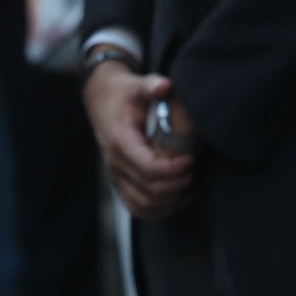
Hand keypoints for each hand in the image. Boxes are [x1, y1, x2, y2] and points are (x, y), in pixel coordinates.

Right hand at [83, 60, 196, 220]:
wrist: (100, 99)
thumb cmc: (122, 93)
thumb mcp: (135, 85)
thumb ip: (150, 86)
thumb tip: (165, 85)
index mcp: (120, 141)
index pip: (148, 168)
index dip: (173, 169)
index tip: (191, 158)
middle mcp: (115, 163)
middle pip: (150, 190)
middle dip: (178, 185)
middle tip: (195, 170)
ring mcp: (116, 175)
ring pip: (145, 205)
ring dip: (171, 201)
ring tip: (191, 187)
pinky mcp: (120, 182)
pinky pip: (138, 208)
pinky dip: (159, 210)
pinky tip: (178, 198)